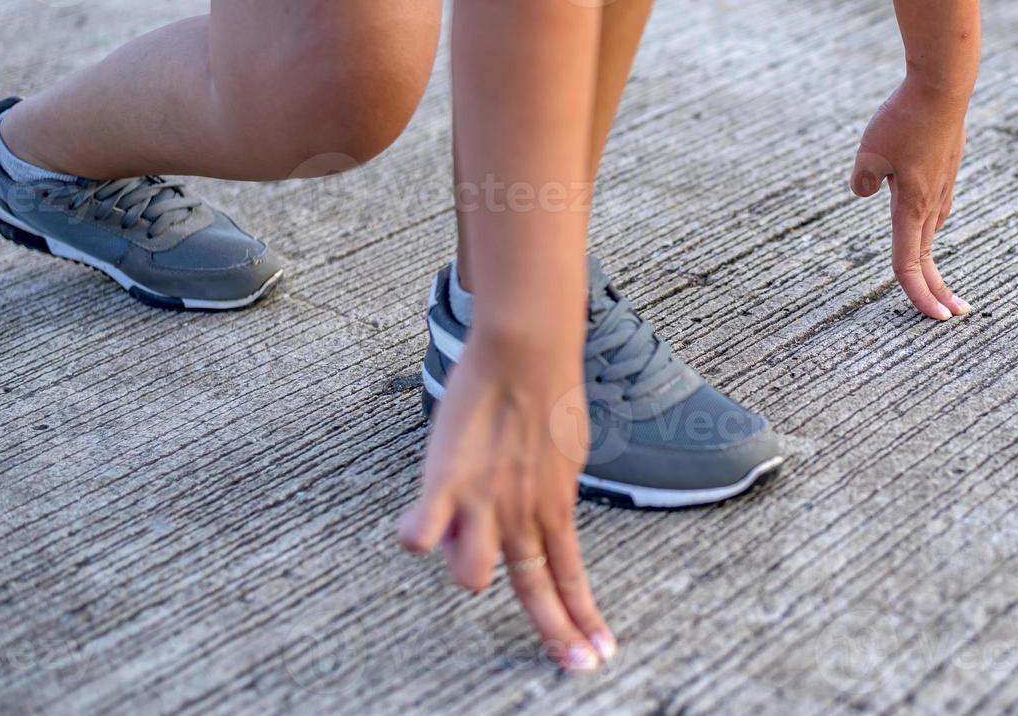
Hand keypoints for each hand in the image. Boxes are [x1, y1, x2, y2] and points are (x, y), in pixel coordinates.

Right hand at [396, 335, 613, 671]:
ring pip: (472, 574)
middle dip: (557, 633)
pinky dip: (419, 537)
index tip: (599, 654)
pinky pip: (425, 530)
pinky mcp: (449, 479)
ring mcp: (487, 499)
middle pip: (536, 589)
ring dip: (466, 569)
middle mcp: (524, 513)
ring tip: (461, 535)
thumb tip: (540, 523)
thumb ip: (546, 498)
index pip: (570, 576)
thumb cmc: (543, 396)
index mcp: (553, 507)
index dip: (582, 619)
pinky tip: (418, 531)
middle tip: (577, 667)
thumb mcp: (559, 458)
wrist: (528, 350)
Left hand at [849, 78, 973, 320]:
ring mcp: (942, 186)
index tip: (935, 319)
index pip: (910, 263)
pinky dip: (929, 227)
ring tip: (937, 282)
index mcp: (912, 207)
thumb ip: (863, 178)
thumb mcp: (869, 150)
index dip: (918, 295)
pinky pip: (935, 207)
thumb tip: (865, 190)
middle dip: (937, 290)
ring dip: (932, 259)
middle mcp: (931, 203)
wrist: (944, 85)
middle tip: (951, 315)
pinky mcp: (945, 170)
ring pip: (932, 231)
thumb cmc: (905, 118)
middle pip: (927, 257)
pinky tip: (925, 223)